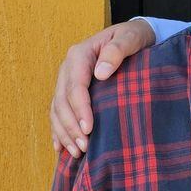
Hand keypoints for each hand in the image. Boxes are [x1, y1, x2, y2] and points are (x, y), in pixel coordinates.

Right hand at [49, 19, 154, 153]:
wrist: (132, 37)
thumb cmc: (133, 37)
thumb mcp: (130, 37)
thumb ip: (117, 50)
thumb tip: (101, 73)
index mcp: (80, 54)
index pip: (75, 86)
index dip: (80, 109)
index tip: (89, 129)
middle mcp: (68, 68)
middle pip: (62, 101)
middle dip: (71, 126)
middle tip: (84, 147)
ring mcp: (66, 80)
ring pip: (56, 110)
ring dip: (64, 133)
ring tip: (76, 153)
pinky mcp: (69, 91)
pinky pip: (57, 113)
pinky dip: (58, 131)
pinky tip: (61, 148)